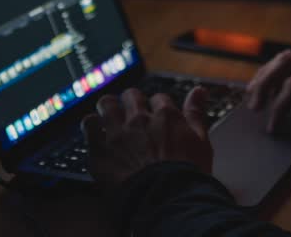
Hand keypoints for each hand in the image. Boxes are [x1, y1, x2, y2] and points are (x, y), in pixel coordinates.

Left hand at [80, 87, 213, 188]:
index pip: (159, 98)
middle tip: (131, 113)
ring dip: (108, 107)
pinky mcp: (100, 149)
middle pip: (131, 96)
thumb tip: (199, 90)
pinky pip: (89, 124)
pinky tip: (94, 129)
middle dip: (132, 101)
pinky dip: (91, 124)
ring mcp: (118, 133)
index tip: (156, 116)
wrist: (166, 200)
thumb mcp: (201, 142)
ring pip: (107, 104)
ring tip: (109, 114)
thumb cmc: (187, 176)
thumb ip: (196, 113)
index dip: (157, 107)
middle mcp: (140, 119)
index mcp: (165, 116)